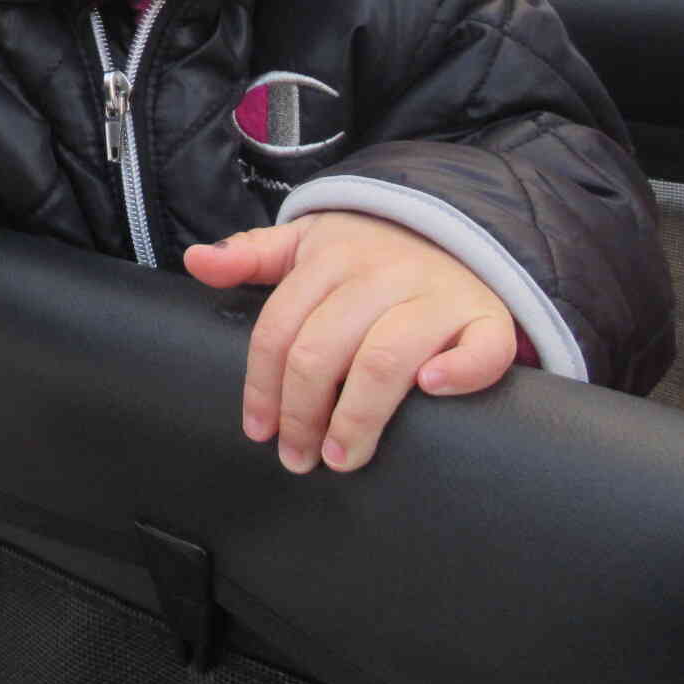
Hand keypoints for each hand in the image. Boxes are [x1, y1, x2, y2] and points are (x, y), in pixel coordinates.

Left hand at [184, 210, 515, 473]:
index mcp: (330, 258)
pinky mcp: (487, 317)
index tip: (259, 432)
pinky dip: (459, 373)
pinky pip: (482, 349)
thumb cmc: (368, 250)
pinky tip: (431, 392)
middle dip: (301, 414)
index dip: (261, 386)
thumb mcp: (306, 243)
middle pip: (323, 351)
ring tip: (341, 457)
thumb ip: (251, 254)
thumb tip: (196, 262)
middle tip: (297, 458)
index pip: (279, 329)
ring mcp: (437, 294)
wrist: (455, 226)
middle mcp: (382, 274)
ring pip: (385, 359)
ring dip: (358, 416)